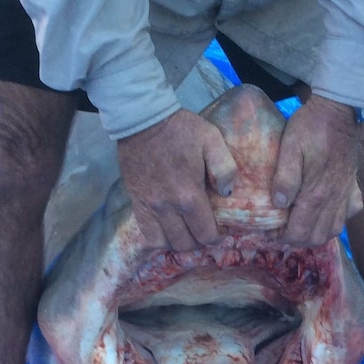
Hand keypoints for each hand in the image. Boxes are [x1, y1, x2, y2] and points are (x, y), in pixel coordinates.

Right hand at [116, 109, 236, 250]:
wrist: (142, 120)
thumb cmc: (180, 129)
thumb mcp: (212, 140)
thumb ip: (225, 168)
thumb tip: (227, 193)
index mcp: (189, 195)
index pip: (206, 234)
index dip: (217, 237)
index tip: (222, 229)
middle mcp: (167, 207)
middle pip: (186, 244)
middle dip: (199, 241)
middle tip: (206, 229)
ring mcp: (149, 207)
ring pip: (164, 243)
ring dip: (179, 242)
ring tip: (187, 232)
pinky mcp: (136, 203)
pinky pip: (146, 233)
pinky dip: (159, 238)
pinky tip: (168, 230)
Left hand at [271, 94, 362, 245]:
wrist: (339, 110)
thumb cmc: (310, 127)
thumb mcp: (290, 148)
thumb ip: (285, 178)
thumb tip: (278, 204)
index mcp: (316, 194)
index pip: (299, 232)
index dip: (281, 237)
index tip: (269, 230)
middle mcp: (334, 200)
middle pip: (316, 237)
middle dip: (296, 240)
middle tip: (281, 230)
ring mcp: (346, 194)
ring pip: (333, 230)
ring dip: (315, 234)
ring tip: (299, 225)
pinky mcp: (353, 187)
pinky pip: (349, 215)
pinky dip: (336, 220)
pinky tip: (324, 214)